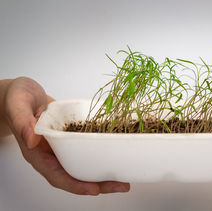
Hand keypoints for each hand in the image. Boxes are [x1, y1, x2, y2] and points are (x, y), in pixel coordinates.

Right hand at [2, 77, 130, 194]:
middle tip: (121, 185)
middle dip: (98, 184)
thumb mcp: (17, 104)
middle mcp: (51, 155)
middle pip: (75, 176)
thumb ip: (22, 121)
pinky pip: (87, 150)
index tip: (94, 189)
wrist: (22, 94)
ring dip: (103, 174)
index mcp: (37, 153)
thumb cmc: (16, 98)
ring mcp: (62, 148)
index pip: (56, 175)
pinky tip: (116, 154)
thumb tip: (32, 137)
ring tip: (123, 177)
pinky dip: (101, 154)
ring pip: (83, 165)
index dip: (75, 185)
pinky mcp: (71, 139)